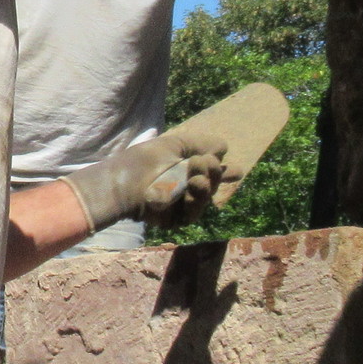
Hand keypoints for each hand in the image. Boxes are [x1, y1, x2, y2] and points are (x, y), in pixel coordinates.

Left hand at [63, 83, 292, 233]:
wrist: (124, 183)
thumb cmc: (142, 161)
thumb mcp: (173, 145)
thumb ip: (199, 144)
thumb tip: (224, 146)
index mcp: (182, 169)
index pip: (208, 171)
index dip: (224, 171)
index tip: (239, 169)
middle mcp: (183, 187)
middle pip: (212, 183)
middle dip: (214, 172)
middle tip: (206, 163)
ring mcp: (180, 204)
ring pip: (206, 197)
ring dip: (206, 184)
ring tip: (197, 173)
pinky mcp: (176, 219)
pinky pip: (195, 212)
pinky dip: (196, 199)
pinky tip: (193, 185)